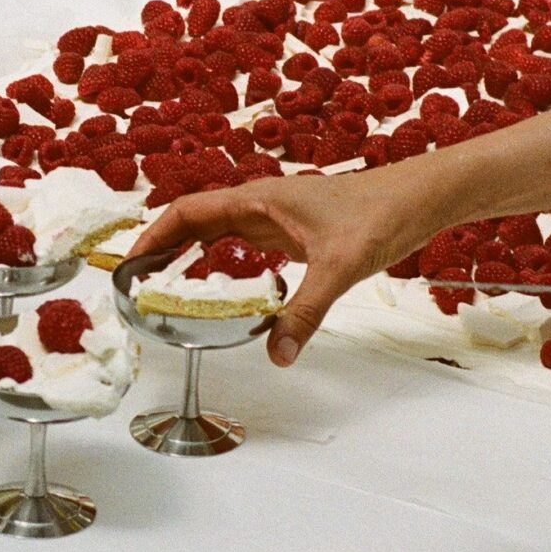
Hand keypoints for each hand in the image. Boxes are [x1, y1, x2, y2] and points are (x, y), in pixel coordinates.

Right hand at [132, 162, 446, 366]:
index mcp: (259, 198)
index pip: (189, 211)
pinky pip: (244, 247)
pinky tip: (222, 291)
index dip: (154, 234)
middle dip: (163, 249)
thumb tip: (279, 353)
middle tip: (137, 284)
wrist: (420, 198)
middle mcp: (261, 205)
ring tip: (165, 289)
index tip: (130, 263)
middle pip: (195, 222)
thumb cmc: (382, 212)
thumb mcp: (340, 266)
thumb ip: (306, 311)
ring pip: (219, 235)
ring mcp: (277, 218)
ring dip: (189, 256)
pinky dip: (222, 266)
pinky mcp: (294, 233)